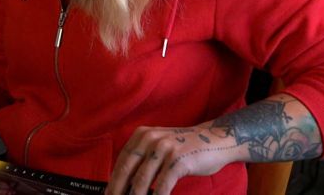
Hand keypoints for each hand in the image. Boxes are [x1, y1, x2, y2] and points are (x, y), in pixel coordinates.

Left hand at [106, 123, 239, 194]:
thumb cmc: (184, 147)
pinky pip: (163, 184)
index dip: (114, 179)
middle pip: (128, 170)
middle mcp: (150, 139)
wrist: (215, 140)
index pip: (122, 160)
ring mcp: (164, 149)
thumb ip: (143, 158)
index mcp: (142, 135)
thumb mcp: (159, 145)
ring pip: (143, 179)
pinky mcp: (178, 161)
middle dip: (118, 189)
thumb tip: (124, 182)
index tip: (108, 193)